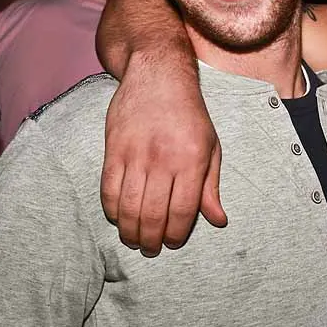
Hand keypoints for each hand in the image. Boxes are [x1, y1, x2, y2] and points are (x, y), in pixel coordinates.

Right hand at [100, 49, 226, 254]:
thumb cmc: (190, 115)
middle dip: (152, 239)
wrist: (158, 76)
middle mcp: (163, 159)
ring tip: (134, 240)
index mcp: (191, 160)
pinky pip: (108, 189)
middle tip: (151, 249)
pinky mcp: (114, 149)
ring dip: (130, 230)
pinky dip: (112, 209)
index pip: (183, 210)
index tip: (173, 243)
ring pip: (128, 206)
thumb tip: (218, 220)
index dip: (177, 233)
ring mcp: (135, 154)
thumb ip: (211, 186)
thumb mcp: (211, 148)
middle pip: (153, 214)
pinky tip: (118, 218)